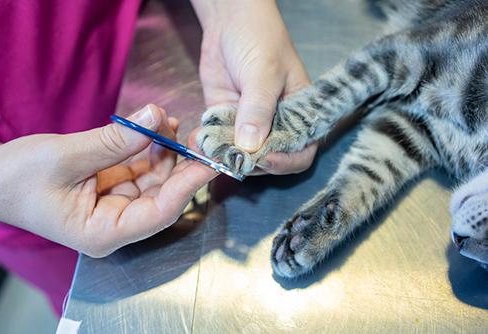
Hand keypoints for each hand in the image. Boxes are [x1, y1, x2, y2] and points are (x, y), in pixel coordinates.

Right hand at [0, 105, 216, 256]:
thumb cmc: (16, 178)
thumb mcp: (66, 157)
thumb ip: (115, 140)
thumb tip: (155, 116)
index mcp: (104, 232)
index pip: (160, 212)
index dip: (188, 185)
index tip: (211, 161)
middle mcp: (116, 222)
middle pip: (163, 195)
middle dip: (181, 163)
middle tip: (198, 134)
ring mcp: (116, 204)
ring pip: (155, 178)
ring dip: (165, 149)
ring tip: (168, 119)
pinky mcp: (112, 185)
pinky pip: (140, 167)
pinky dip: (150, 147)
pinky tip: (157, 126)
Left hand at [191, 0, 317, 174]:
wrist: (229, 21)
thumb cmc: (260, 40)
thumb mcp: (264, 74)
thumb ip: (258, 110)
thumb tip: (250, 147)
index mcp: (299, 115)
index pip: (301, 151)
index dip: (285, 161)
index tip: (264, 159)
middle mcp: (276, 124)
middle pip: (269, 158)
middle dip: (251, 161)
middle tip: (233, 157)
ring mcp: (250, 123)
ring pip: (241, 153)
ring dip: (226, 156)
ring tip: (212, 150)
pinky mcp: (226, 118)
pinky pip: (220, 139)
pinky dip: (210, 144)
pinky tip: (200, 142)